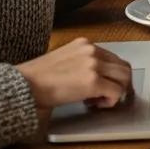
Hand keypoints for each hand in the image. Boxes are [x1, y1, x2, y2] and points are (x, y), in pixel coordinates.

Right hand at [16, 38, 132, 109]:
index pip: (112, 57)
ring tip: (102, 101)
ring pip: (124, 77)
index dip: (111, 74)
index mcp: (84, 44)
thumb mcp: (63, 61)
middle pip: (123, 66)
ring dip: (118, 91)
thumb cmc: (38, 78)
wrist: (25, 85)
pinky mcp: (93, 81)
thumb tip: (95, 77)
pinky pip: (116, 91)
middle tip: (109, 95)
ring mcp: (94, 64)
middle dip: (120, 83)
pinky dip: (112, 100)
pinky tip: (98, 104)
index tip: (105, 85)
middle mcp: (92, 50)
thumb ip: (81, 63)